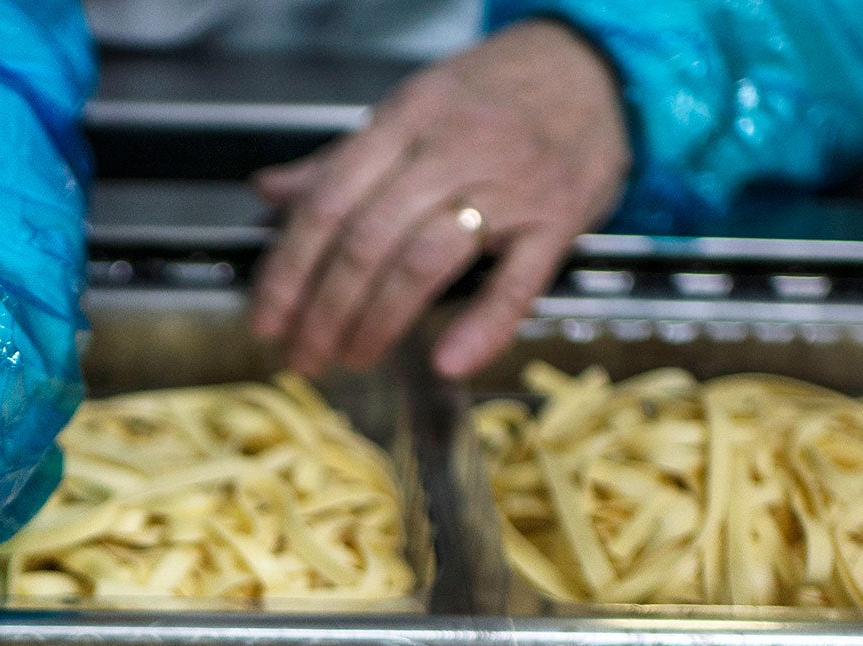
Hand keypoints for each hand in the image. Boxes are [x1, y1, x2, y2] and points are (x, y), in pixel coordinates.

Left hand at [250, 20, 628, 379]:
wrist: (596, 67)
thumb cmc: (497, 93)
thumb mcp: (412, 109)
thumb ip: (342, 159)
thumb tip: (271, 193)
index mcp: (406, 119)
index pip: (328, 203)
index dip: (289, 270)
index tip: (267, 318)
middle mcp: (452, 148)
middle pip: (367, 240)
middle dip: (324, 310)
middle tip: (305, 355)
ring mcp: (509, 185)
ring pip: (425, 261)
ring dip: (379, 322)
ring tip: (353, 357)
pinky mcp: (558, 219)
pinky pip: (518, 281)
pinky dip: (483, 326)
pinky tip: (449, 361)